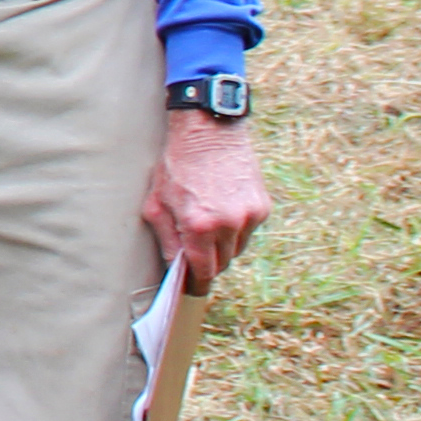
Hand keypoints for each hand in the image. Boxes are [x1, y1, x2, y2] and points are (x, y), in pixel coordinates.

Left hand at [141, 110, 268, 293]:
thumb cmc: (176, 165)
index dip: (197, 283)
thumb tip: (173, 267)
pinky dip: (236, 229)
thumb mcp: (157, 203)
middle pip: (223, 263)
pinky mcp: (263, 207)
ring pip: (237, 249)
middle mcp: (229, 225)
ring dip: (223, 246)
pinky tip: (222, 210)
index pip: (204, 271)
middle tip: (195, 254)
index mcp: (200, 226)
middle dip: (208, 263)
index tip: (192, 289)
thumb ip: (166, 239)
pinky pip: (248, 231)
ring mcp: (250, 216)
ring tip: (207, 225)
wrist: (209, 131)